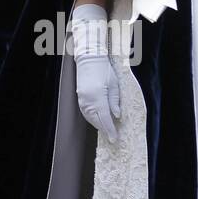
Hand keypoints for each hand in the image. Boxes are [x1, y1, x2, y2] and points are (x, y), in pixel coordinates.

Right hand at [71, 3, 119, 141]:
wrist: (90, 59)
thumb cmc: (104, 70)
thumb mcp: (114, 85)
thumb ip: (114, 102)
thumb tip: (117, 116)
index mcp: (98, 97)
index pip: (105, 118)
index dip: (110, 130)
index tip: (114, 139)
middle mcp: (88, 101)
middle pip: (97, 121)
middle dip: (105, 129)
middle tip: (113, 137)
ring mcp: (82, 100)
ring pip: (91, 118)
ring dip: (99, 125)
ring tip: (107, 130)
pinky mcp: (80, 98)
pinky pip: (86, 113)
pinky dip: (93, 119)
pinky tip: (98, 120)